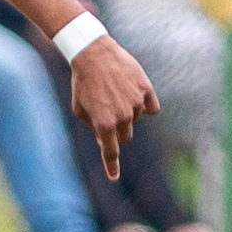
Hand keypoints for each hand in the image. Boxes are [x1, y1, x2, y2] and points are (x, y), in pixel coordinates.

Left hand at [68, 35, 158, 180]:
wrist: (93, 53)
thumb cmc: (83, 82)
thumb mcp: (79, 108)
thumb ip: (93, 127)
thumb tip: (106, 140)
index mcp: (104, 123)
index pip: (110, 151)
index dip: (112, 166)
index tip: (113, 177)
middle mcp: (123, 116)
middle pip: (125, 137)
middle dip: (117, 133)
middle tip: (107, 117)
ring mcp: (136, 103)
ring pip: (137, 120)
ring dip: (128, 115)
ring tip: (114, 95)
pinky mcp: (146, 90)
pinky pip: (152, 108)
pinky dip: (145, 106)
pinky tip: (135, 95)